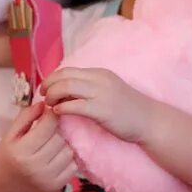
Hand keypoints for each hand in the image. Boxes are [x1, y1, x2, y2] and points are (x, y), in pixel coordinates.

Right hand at [0, 102, 77, 191]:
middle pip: (60, 137)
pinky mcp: (57, 185)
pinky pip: (73, 165)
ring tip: (50, 148)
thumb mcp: (11, 135)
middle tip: (47, 135)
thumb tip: (44, 104)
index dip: (51, 116)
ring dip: (63, 146)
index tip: (49, 115)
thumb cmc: (8, 157)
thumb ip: (26, 117)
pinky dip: (67, 160)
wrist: (6, 188)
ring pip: (69, 150)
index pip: (48, 125)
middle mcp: (35, 166)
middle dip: (56, 132)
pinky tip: (55, 160)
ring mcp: (47, 178)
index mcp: (21, 151)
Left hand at [41, 68, 155, 143]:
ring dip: (52, 96)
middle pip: (64, 76)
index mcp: (100, 74)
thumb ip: (91, 87)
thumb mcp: (109, 90)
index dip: (52, 78)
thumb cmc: (128, 109)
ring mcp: (101, 94)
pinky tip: (58, 113)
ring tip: (49, 105)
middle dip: (48, 85)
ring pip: (66, 87)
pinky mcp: (101, 110)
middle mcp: (100, 80)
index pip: (68, 70)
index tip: (46, 88)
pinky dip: (61, 108)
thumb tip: (67, 90)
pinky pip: (73, 105)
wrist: (149, 120)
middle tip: (42, 96)